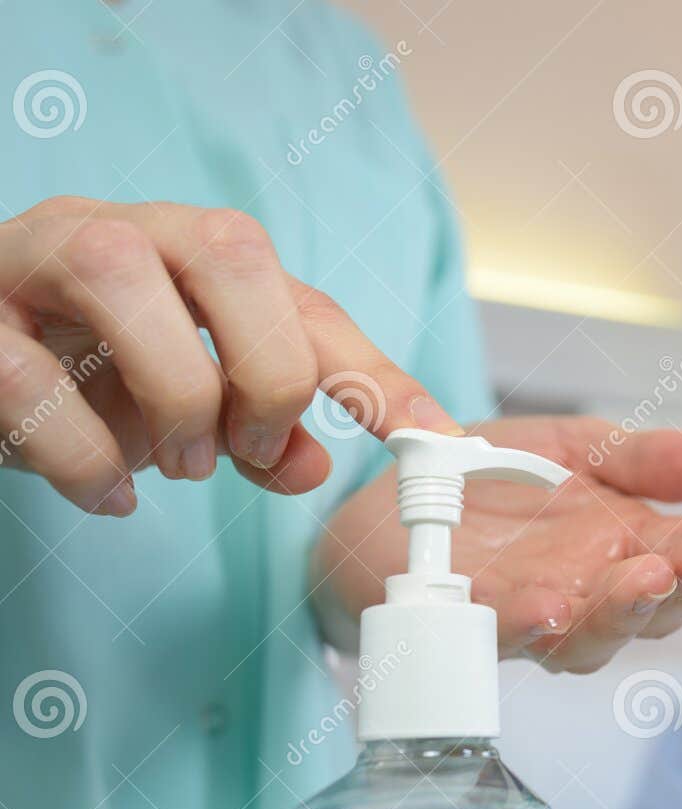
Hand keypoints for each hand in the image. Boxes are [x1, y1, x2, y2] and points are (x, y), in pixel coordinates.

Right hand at [0, 197, 462, 513]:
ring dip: (172, 394)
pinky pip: (26, 376)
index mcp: (195, 258)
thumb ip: (259, 433)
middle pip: (232, 252)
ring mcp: (34, 261)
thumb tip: (311, 467)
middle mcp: (123, 234)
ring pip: (120, 275)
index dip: (374, 374)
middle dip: (266, 367)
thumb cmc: (88, 369)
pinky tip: (106, 490)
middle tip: (252, 445)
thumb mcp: (192, 404)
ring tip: (178, 462)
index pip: (307, 303)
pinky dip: (82, 455)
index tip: (431, 439)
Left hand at [315, 416, 681, 672]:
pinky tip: (552, 605)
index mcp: (627, 544)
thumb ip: (655, 456)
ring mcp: (535, 614)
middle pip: (656, 608)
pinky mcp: (470, 622)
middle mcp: (591, 591)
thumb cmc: (489, 477)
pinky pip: (505, 635)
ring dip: (623, 610)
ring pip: (593, 637)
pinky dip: (531, 623)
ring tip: (648, 575)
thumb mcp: (579, 443)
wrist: (386, 493)